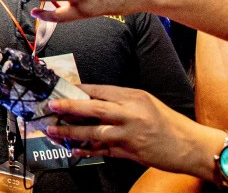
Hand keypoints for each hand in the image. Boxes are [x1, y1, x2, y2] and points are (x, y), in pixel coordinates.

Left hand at [45, 84, 223, 181]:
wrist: (190, 145)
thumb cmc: (167, 122)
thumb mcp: (145, 102)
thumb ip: (120, 101)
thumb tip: (91, 100)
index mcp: (132, 96)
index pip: (98, 90)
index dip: (76, 90)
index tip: (59, 90)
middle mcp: (129, 113)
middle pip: (93, 108)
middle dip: (69, 107)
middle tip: (50, 106)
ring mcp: (129, 134)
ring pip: (94, 131)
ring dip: (71, 132)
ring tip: (53, 131)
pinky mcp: (130, 151)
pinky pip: (103, 150)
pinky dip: (87, 150)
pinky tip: (73, 149)